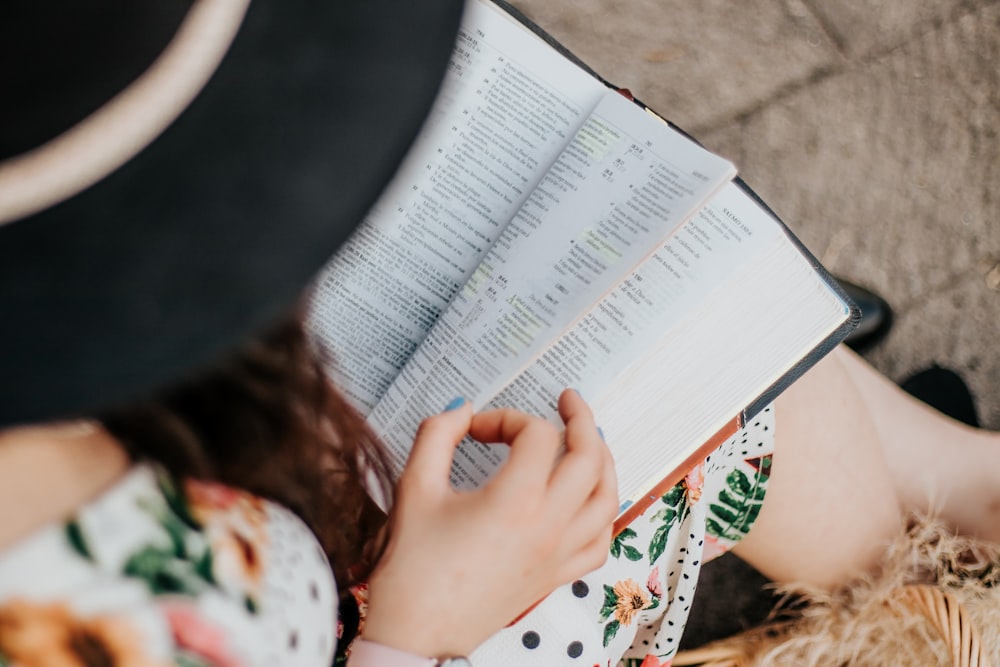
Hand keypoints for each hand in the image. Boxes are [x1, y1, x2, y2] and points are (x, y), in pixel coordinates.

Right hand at [362, 390, 617, 657]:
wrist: (415, 634)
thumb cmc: (412, 567)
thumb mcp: (415, 488)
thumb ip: (436, 435)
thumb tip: (462, 410)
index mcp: (516, 502)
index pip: (536, 435)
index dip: (506, 418)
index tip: (475, 428)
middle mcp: (549, 527)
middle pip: (590, 457)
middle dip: (581, 420)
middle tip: (567, 400)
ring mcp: (559, 555)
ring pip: (607, 496)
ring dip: (602, 461)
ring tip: (587, 440)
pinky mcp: (556, 577)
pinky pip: (600, 541)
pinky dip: (602, 512)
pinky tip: (587, 499)